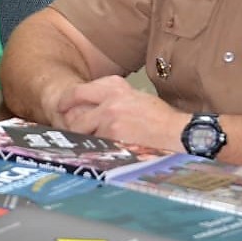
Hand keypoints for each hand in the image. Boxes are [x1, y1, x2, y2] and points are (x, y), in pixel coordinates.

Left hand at [56, 75, 185, 149]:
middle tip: (75, 133)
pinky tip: (110, 153)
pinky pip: (97, 146)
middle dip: (74, 125)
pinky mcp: (113, 137)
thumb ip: (113, 100)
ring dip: (90, 140)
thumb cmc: (161, 120)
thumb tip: (91, 111)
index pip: (80, 91)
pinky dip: (100, 151)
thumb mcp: (136, 98)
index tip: (61, 108)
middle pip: (76, 113)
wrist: (180, 134)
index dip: (67, 101)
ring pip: (85, 133)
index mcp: (116, 87)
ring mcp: (110, 119)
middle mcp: (110, 100)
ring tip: (103, 145)